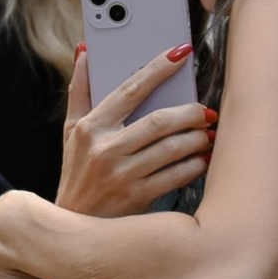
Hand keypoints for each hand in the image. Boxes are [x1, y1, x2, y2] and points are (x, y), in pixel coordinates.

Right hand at [55, 43, 214, 217]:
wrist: (76, 225)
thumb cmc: (78, 173)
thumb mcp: (71, 132)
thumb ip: (80, 91)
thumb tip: (84, 53)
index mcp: (91, 127)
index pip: (130, 89)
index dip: (158, 68)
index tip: (181, 53)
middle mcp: (105, 149)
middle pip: (160, 121)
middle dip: (191, 113)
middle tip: (206, 112)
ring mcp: (122, 175)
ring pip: (173, 148)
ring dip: (198, 139)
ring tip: (206, 135)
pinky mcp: (138, 197)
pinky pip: (177, 175)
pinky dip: (195, 165)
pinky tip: (200, 160)